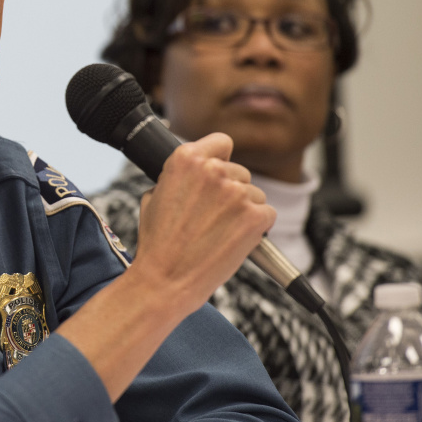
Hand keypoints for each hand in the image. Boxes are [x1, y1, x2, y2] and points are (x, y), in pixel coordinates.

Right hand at [134, 132, 274, 313]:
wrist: (166, 279)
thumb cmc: (158, 242)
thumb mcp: (154, 196)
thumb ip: (178, 177)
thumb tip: (195, 175)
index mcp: (186, 158)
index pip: (221, 142)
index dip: (220, 158)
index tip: (217, 174)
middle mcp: (213, 170)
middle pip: (239, 171)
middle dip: (230, 191)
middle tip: (212, 216)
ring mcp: (237, 193)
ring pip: (255, 193)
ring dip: (244, 210)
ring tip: (220, 232)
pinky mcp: (255, 216)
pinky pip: (267, 213)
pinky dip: (256, 227)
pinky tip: (235, 240)